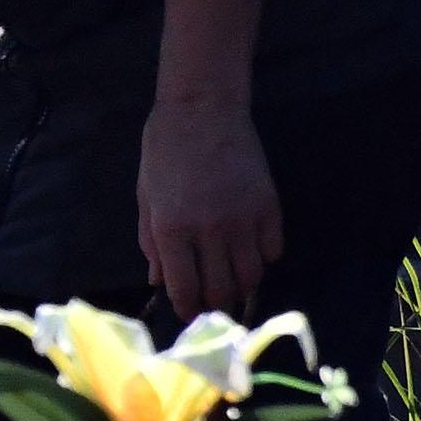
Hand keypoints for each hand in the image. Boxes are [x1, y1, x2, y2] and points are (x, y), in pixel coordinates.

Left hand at [138, 94, 281, 318]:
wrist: (202, 109)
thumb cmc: (164, 151)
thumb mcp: (146, 197)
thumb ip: (152, 242)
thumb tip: (159, 282)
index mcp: (172, 229)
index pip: (184, 289)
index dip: (187, 308)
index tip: (189, 312)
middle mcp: (209, 230)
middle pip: (222, 290)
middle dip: (216, 305)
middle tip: (213, 302)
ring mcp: (243, 219)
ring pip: (252, 276)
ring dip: (242, 287)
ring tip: (233, 282)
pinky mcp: (269, 205)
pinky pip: (274, 250)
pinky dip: (264, 258)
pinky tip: (252, 251)